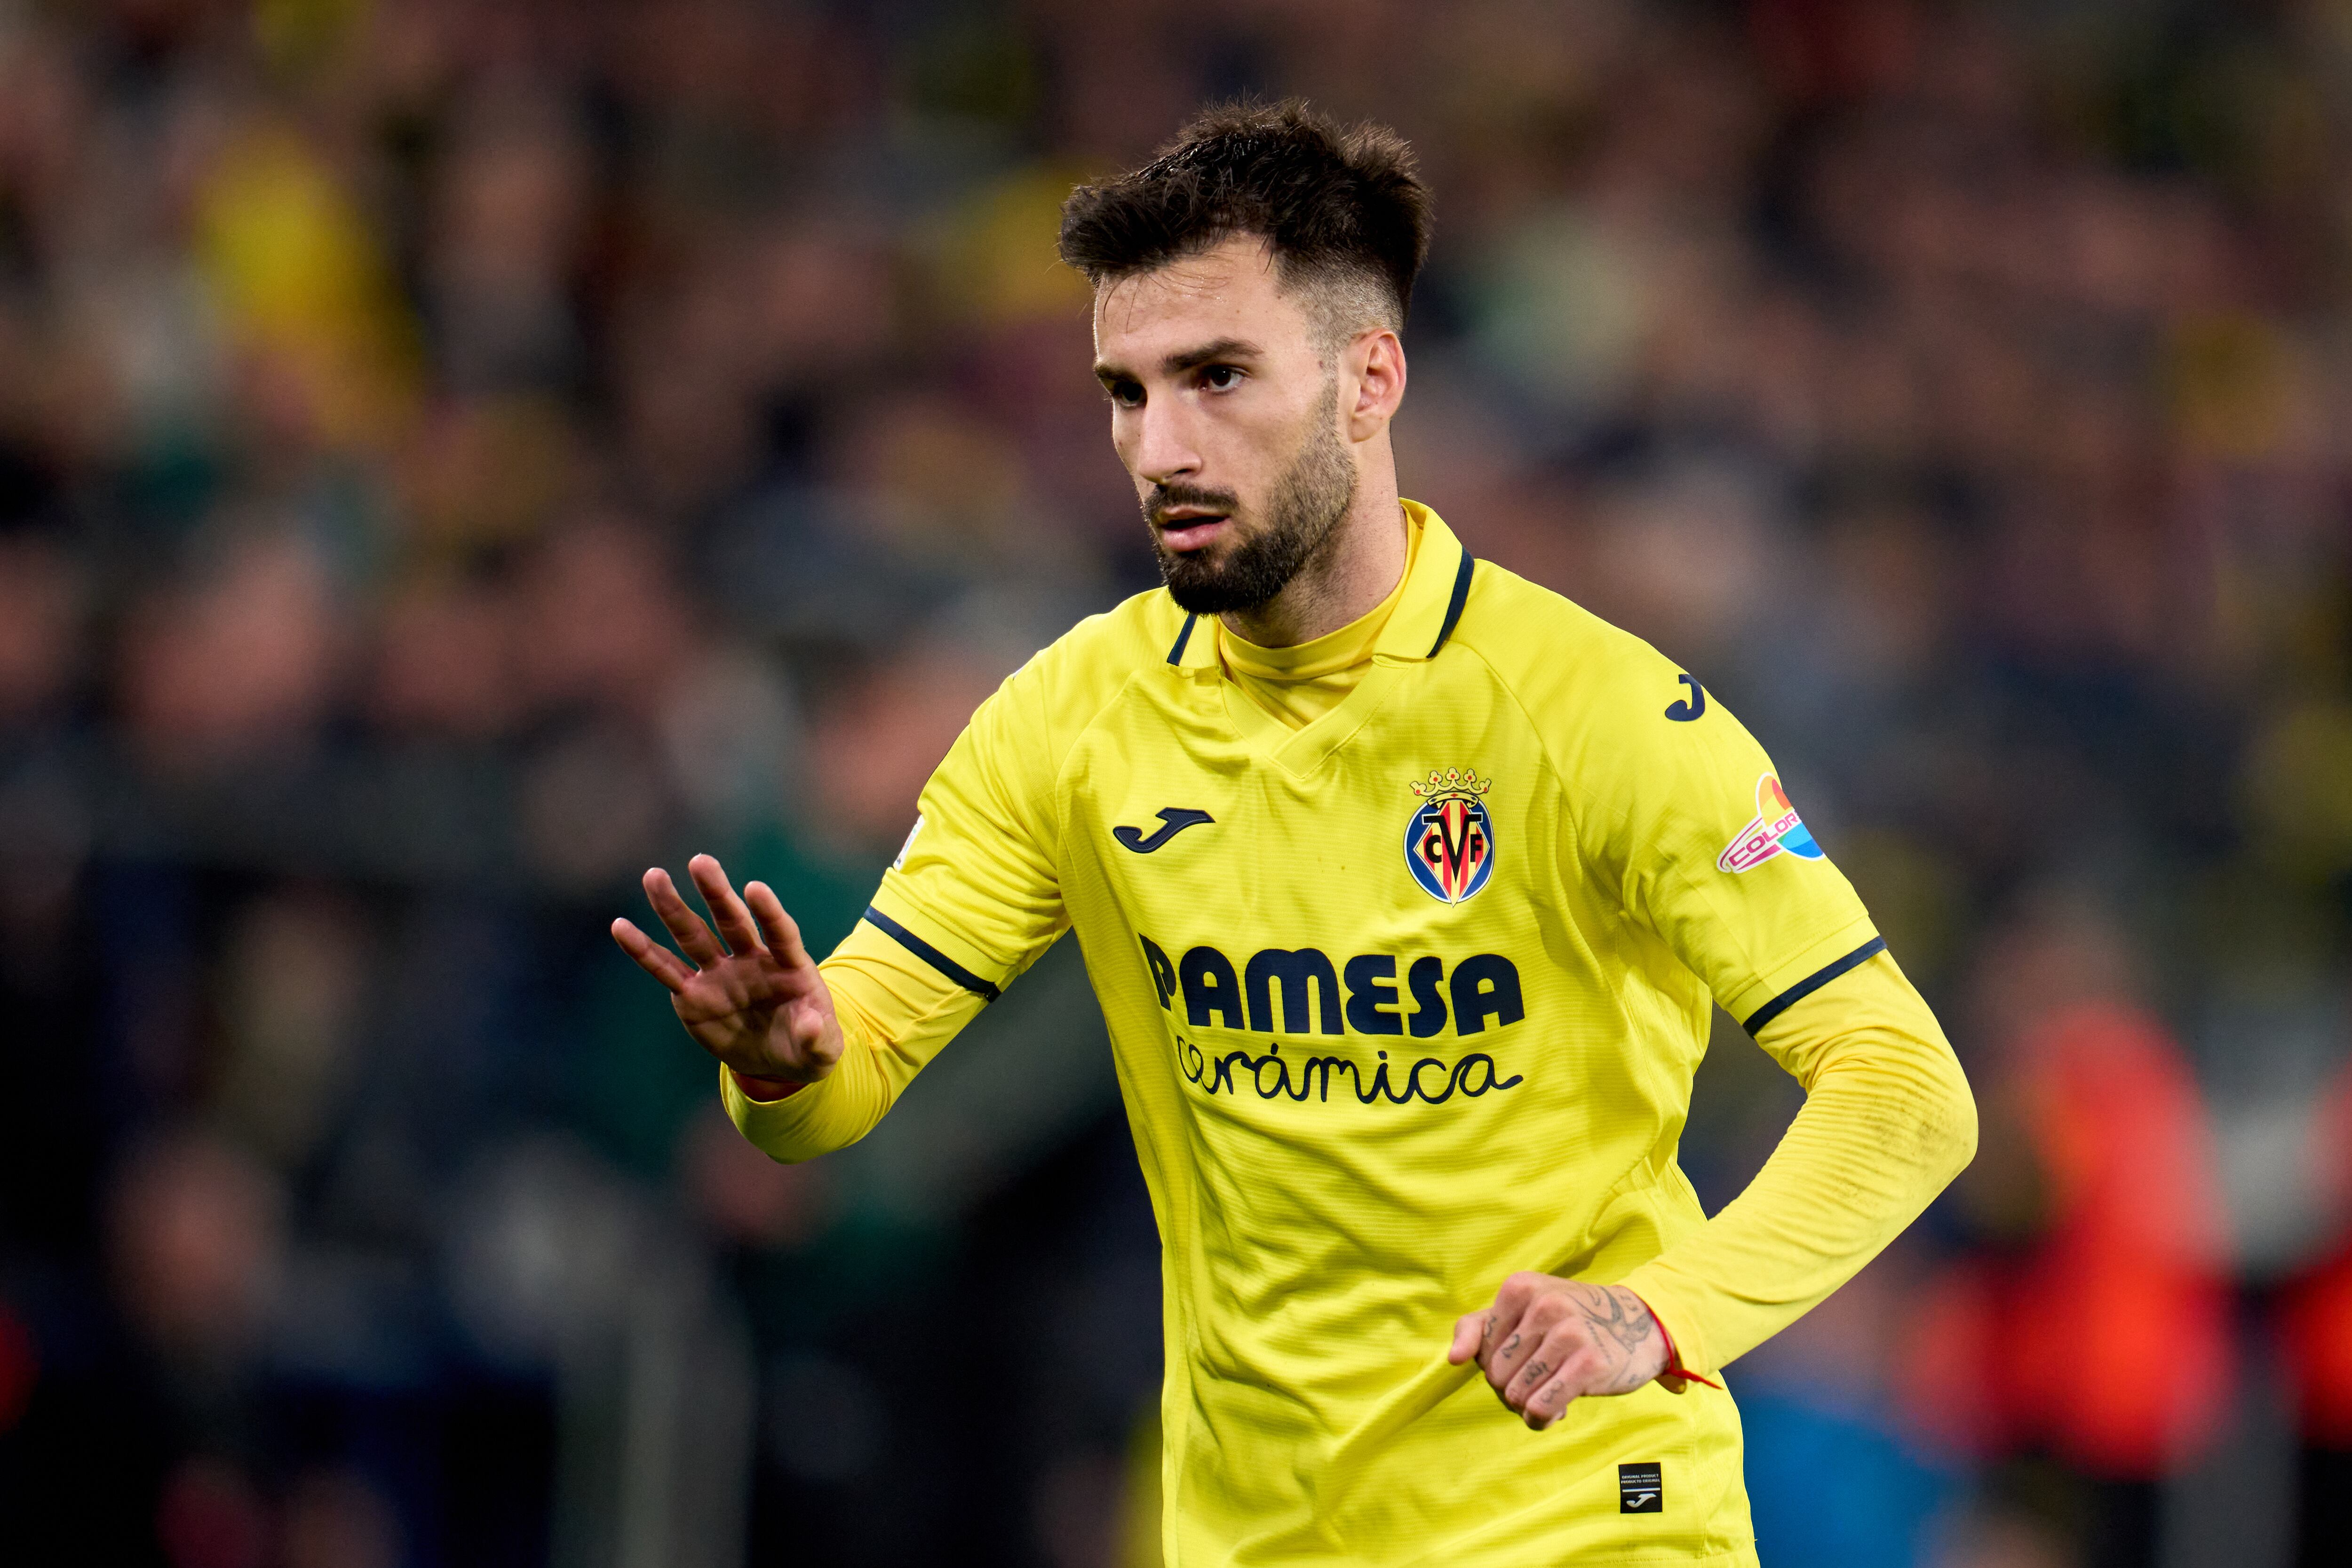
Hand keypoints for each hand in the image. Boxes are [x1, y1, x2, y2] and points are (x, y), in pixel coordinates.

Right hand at [610, 854, 845, 1086]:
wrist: (777, 1059)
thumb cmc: (807, 1045)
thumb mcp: (822, 1049)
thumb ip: (818, 1037)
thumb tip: (810, 1025)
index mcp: (789, 965)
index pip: (780, 931)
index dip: (768, 912)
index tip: (754, 888)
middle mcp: (751, 960)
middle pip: (732, 921)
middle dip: (717, 893)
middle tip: (701, 861)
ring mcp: (719, 974)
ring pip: (693, 936)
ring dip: (673, 908)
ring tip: (654, 876)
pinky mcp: (693, 994)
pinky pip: (665, 970)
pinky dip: (643, 950)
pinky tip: (621, 927)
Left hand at [1447, 1275, 1669, 1429]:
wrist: (1640, 1323)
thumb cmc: (1571, 1320)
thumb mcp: (1524, 1308)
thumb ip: (1477, 1327)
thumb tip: (1454, 1359)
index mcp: (1519, 1287)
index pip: (1481, 1350)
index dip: (1497, 1365)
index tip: (1524, 1360)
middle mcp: (1543, 1305)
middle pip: (1496, 1376)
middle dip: (1512, 1388)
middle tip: (1540, 1381)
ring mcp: (1568, 1333)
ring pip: (1516, 1396)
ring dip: (1529, 1406)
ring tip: (1551, 1393)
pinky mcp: (1590, 1364)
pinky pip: (1541, 1408)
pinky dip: (1542, 1418)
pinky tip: (1559, 1411)